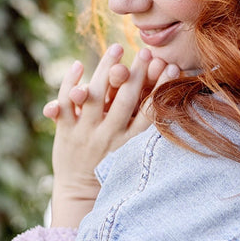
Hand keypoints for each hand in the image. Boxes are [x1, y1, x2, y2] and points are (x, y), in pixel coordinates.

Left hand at [43, 45, 178, 227]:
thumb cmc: (113, 170)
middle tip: (147, 52)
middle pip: (125, 99)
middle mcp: (109, 136)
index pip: (149, 112)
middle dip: (138, 73)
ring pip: (95, 94)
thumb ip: (147, 130)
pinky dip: (70, 82)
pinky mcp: (65, 130)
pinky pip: (66, 102)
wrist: (80, 192)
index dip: (161, 88)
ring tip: (117, 48)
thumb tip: (174, 108)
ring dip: (106, 68)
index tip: (172, 67)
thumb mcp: (133, 154)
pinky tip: (79, 64)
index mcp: (130, 143)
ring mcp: (86, 132)